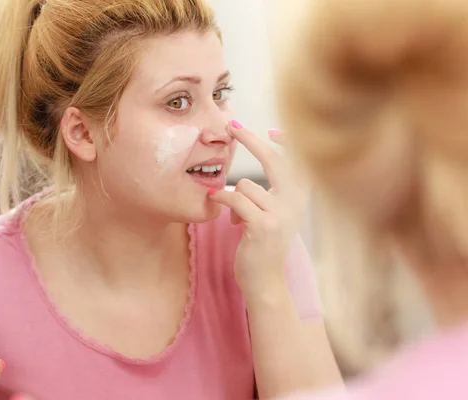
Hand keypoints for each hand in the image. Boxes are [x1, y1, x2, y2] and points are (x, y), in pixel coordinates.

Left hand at [210, 122, 309, 298]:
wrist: (266, 281)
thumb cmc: (265, 245)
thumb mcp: (276, 213)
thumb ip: (273, 191)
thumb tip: (258, 165)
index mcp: (301, 197)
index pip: (299, 159)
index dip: (288, 141)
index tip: (273, 130)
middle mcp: (296, 202)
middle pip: (273, 159)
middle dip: (250, 138)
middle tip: (231, 125)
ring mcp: (281, 213)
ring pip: (245, 184)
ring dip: (232, 196)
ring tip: (235, 216)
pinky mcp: (262, 225)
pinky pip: (235, 198)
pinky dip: (223, 200)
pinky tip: (223, 214)